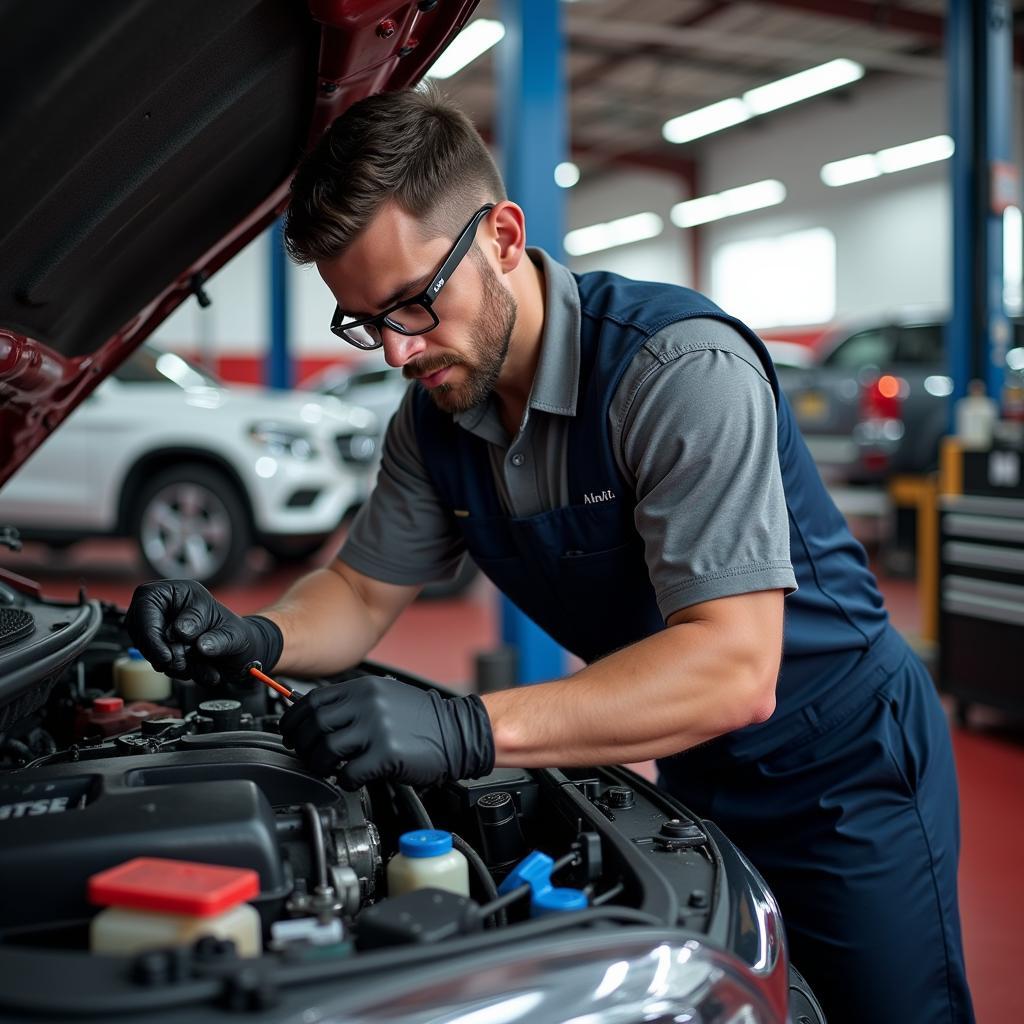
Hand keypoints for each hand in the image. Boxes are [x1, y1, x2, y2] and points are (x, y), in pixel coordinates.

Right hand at [125, 579, 282, 685]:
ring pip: (149, 650)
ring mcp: (161, 627)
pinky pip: (158, 662)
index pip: (146, 605)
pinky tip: (200, 672)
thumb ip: (218, 638)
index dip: (150, 633)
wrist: (242, 652)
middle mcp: (166, 607)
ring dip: (174, 665)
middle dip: (162, 654)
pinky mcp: (161, 646)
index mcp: (180, 591)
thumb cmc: (238, 635)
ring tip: (203, 669)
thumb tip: (196, 642)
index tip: (166, 656)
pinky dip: (178, 671)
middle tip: (184, 666)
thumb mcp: (235, 635)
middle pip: (142, 631)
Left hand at [279, 675, 494, 789]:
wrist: (458, 732)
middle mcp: (367, 704)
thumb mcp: (385, 697)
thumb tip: (316, 718)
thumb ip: (353, 703)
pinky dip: (344, 780)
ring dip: (320, 765)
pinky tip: (352, 779)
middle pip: (313, 726)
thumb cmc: (422, 720)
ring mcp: (376, 728)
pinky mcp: (386, 754)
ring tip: (328, 770)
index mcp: (363, 688)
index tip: (290, 734)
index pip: (312, 702)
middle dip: (302, 746)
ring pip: (325, 750)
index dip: (294, 722)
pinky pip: (348, 773)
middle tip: (306, 756)